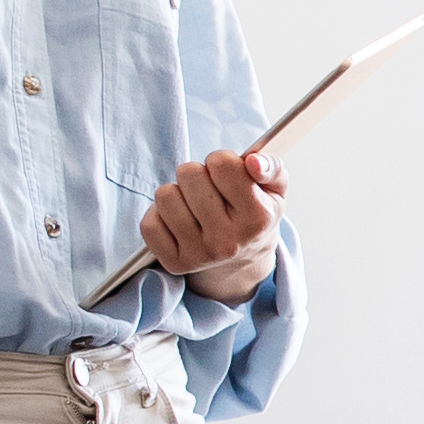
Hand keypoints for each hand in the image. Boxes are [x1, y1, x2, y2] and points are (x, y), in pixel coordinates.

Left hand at [143, 151, 287, 299]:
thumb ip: (272, 167)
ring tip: (192, 204)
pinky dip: (160, 216)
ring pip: (165, 196)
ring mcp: (200, 254)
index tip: (227, 173)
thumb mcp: (274, 189)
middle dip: (196, 174)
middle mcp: (228, 241)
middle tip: (208, 189)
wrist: (243, 258)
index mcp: (258, 219)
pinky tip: (179, 220)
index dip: (221, 160)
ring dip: (177, 193)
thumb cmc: (255, 211)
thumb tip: (253, 161)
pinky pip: (149, 223)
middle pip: (189, 174)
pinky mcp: (175, 263)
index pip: (222, 164)